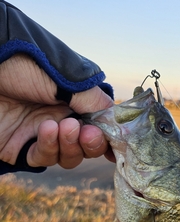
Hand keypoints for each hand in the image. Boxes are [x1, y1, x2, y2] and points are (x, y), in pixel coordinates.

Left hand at [0, 54, 114, 168]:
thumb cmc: (28, 63)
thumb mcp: (69, 79)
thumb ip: (95, 103)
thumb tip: (117, 121)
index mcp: (75, 103)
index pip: (100, 128)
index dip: (109, 139)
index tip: (117, 143)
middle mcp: (61, 120)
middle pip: (86, 148)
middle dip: (91, 144)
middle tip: (87, 134)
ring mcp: (40, 135)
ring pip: (67, 157)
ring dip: (70, 146)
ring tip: (63, 127)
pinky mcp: (20, 147)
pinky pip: (42, 158)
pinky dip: (48, 147)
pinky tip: (45, 130)